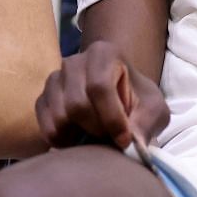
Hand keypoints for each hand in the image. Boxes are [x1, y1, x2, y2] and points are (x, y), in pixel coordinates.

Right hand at [35, 40, 169, 150]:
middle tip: (110, 138)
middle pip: (77, 104)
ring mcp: (54, 80)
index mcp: (103, 53)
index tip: (125, 140)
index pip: (99, 87)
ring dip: (79, 136)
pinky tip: (78, 140)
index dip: (112, 118)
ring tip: (96, 138)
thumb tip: (134, 143)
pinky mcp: (42, 98)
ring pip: (59, 116)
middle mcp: (73, 62)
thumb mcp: (153, 109)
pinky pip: (45, 124)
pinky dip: (61, 140)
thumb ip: (147, 122)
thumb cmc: (137, 101)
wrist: (119, 99)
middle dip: (96, 129)